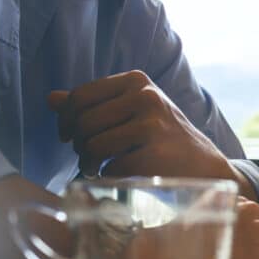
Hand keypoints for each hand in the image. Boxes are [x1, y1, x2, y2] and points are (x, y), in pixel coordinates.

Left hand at [47, 71, 241, 184]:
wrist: (206, 166)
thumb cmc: (165, 138)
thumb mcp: (134, 111)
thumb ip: (95, 104)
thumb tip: (51, 99)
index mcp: (137, 81)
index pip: (80, 97)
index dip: (66, 120)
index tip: (69, 136)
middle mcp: (146, 97)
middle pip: (84, 123)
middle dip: (79, 145)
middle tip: (88, 158)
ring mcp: (153, 126)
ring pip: (94, 146)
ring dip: (89, 163)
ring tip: (97, 169)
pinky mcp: (156, 155)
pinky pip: (112, 168)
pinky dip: (109, 177)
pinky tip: (118, 177)